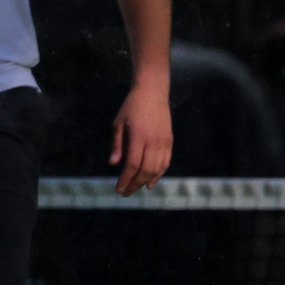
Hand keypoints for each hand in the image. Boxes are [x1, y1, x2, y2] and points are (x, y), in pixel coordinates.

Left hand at [111, 81, 173, 195]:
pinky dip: (159, 174)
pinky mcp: (170, 141)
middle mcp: (154, 142)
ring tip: (136, 188)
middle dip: (135, 184)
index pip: (133, 164)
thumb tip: (114, 164)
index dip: (126, 179)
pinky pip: (166, 162)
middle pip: (146, 170)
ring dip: (147, 181)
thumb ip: (117, 144)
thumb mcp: (118, 123)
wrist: (153, 92)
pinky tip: (151, 181)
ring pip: (158, 169)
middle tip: (126, 192)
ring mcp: (164, 142)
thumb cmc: (131, 106)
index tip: (119, 189)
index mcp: (139, 137)